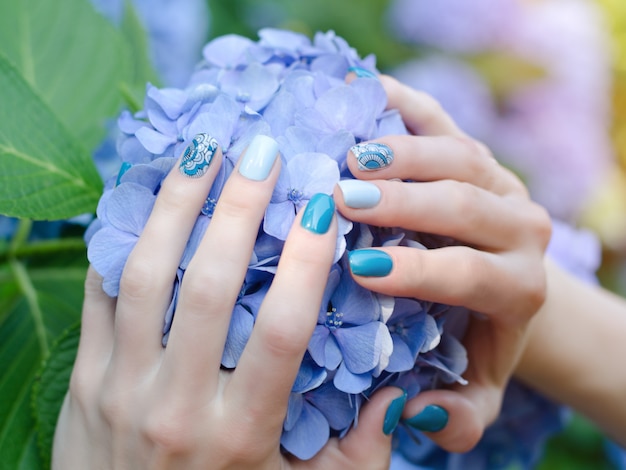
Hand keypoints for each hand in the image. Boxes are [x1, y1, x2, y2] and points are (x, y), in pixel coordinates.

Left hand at [53, 135, 398, 468]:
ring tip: (202, 152)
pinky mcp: (82, 380)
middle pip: (211, 286)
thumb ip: (361, 453)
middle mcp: (179, 404)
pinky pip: (97, 294)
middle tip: (262, 151)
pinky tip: (144, 198)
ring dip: (175, 205)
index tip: (323, 206)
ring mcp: (121, 387)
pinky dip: (119, 240)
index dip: (306, 262)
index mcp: (243, 433)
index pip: (283, 330)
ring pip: (147, 276)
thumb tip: (402, 397)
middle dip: (239, 208)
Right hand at [335, 75, 551, 451]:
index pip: (471, 272)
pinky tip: (363, 91)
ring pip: (458, 153)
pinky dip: (405, 103)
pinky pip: (444, 118)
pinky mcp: (477, 151)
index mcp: (518, 286)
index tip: (359, 270)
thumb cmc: (477, 339)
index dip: (417, 270)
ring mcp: (500, 181)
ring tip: (350, 155)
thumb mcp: (475, 390)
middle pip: (464, 202)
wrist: (507, 290)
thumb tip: (420, 413)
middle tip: (341, 199)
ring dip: (403, 151)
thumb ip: (460, 418)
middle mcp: (519, 227)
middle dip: (403, 201)